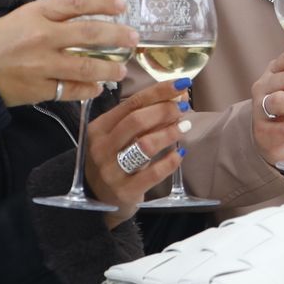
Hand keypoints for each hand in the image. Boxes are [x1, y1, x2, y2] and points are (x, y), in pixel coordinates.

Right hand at [0, 0, 134, 105]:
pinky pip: (72, 90)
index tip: (122, 6)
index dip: (103, 3)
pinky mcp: (40, 89)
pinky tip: (97, 89)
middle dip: (117, 37)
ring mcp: (43, 65)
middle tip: (133, 39)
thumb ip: (52, 17)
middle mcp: (43, 37)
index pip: (78, 3)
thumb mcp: (22, 16)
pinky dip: (88, 90)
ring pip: (87, 67)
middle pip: (90, 35)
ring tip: (121, 70)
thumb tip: (86, 20)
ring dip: (109, 69)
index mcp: (37, 13)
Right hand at [85, 79, 189, 226]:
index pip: (131, 103)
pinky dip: (170, 161)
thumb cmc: (113, 160)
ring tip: (184, 126)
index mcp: (99, 128)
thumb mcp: (118, 136)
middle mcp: (102, 148)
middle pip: (136, 121)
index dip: (158, 92)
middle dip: (164, 110)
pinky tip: (180, 153)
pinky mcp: (125, 191)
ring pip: (144, 145)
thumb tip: (176, 96)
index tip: (181, 84)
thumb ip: (141, 118)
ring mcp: (111, 171)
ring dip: (169, 133)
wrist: (98, 199)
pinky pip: (153, 174)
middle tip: (183, 108)